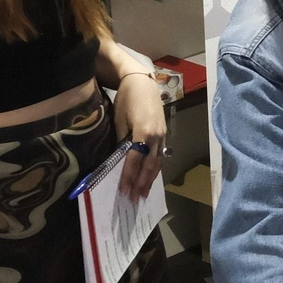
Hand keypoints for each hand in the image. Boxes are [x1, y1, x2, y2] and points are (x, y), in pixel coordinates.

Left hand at [114, 74, 167, 199]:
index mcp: (144, 132)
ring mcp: (162, 135)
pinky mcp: (164, 134)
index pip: (135, 160)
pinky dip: (155, 168)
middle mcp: (156, 136)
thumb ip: (121, 141)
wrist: (142, 83)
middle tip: (134, 199)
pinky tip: (151, 177)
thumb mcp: (119, 120)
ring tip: (144, 193)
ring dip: (150, 180)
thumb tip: (118, 160)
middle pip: (149, 165)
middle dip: (141, 183)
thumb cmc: (127, 99)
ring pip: (157, 162)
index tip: (123, 190)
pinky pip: (160, 155)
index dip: (129, 177)